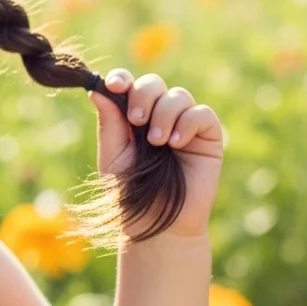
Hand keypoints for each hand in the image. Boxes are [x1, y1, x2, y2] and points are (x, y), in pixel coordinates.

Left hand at [88, 69, 223, 238]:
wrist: (158, 227)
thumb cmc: (131, 196)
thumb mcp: (114, 157)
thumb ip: (109, 124)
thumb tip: (97, 89)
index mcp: (132, 119)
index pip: (129, 86)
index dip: (122, 78)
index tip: (114, 84)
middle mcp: (159, 118)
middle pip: (154, 84)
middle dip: (143, 95)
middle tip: (136, 120)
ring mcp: (185, 127)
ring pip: (178, 96)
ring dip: (164, 113)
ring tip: (157, 142)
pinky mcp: (208, 139)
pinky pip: (202, 114)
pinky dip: (187, 122)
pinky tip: (176, 143)